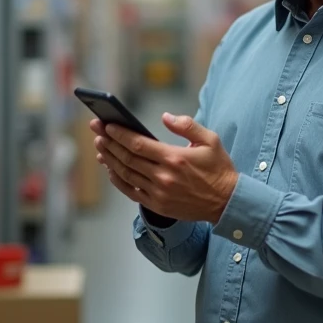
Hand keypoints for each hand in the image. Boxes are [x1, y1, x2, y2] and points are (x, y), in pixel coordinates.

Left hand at [91, 113, 238, 223]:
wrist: (226, 202)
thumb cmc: (219, 169)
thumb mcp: (210, 140)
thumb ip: (187, 125)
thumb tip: (165, 117)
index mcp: (174, 158)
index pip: (138, 144)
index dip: (119, 134)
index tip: (107, 125)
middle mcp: (163, 176)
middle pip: (127, 157)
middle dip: (109, 142)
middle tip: (96, 131)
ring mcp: (158, 192)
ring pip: (126, 174)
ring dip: (110, 160)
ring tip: (100, 147)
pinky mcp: (157, 205)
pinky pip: (131, 191)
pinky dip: (118, 181)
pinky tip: (111, 170)